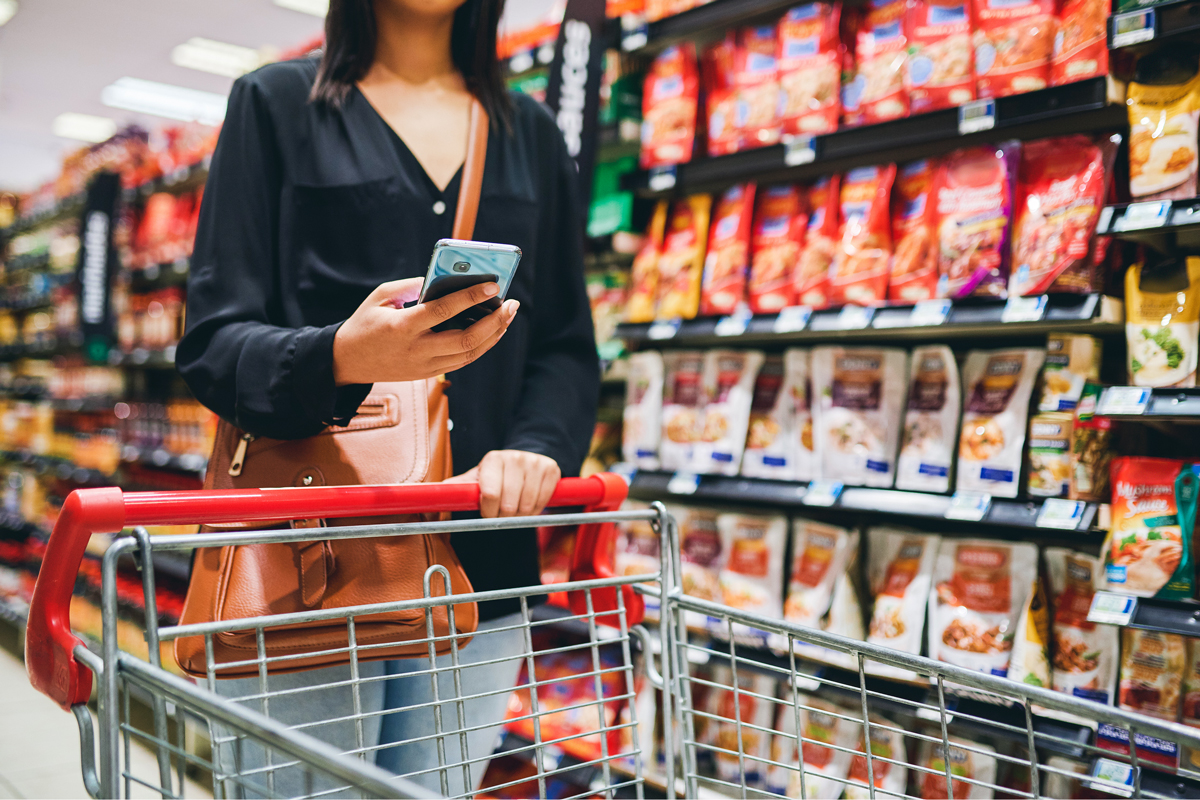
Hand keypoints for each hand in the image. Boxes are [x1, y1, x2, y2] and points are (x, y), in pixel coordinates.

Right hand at [332, 277, 517, 384]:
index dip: (470, 298)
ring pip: (469, 355)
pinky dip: (482, 345)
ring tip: (508, 314)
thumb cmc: (365, 323)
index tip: (493, 285)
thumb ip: (411, 285)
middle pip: (465, 340)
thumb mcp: (380, 296)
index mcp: (401, 327)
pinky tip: (493, 329)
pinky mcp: (429, 374)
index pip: (443, 311)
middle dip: (494, 321)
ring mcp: (424, 366)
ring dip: (494, 335)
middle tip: (511, 303)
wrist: (348, 362)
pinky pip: (463, 361)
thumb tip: (444, 278)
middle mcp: (416, 350)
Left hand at [445, 450, 560, 517]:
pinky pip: (543, 501)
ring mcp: (535, 463)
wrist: (526, 458)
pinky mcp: (551, 469)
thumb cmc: (497, 474)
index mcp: (493, 460)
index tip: (488, 512)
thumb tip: (432, 500)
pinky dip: (536, 509)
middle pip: (509, 505)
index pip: (491, 494)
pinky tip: (530, 501)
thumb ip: (457, 489)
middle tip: (502, 512)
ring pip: (528, 506)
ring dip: (520, 515)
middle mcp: (515, 458)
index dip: (488, 511)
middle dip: (504, 516)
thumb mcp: (477, 478)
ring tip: (515, 508)